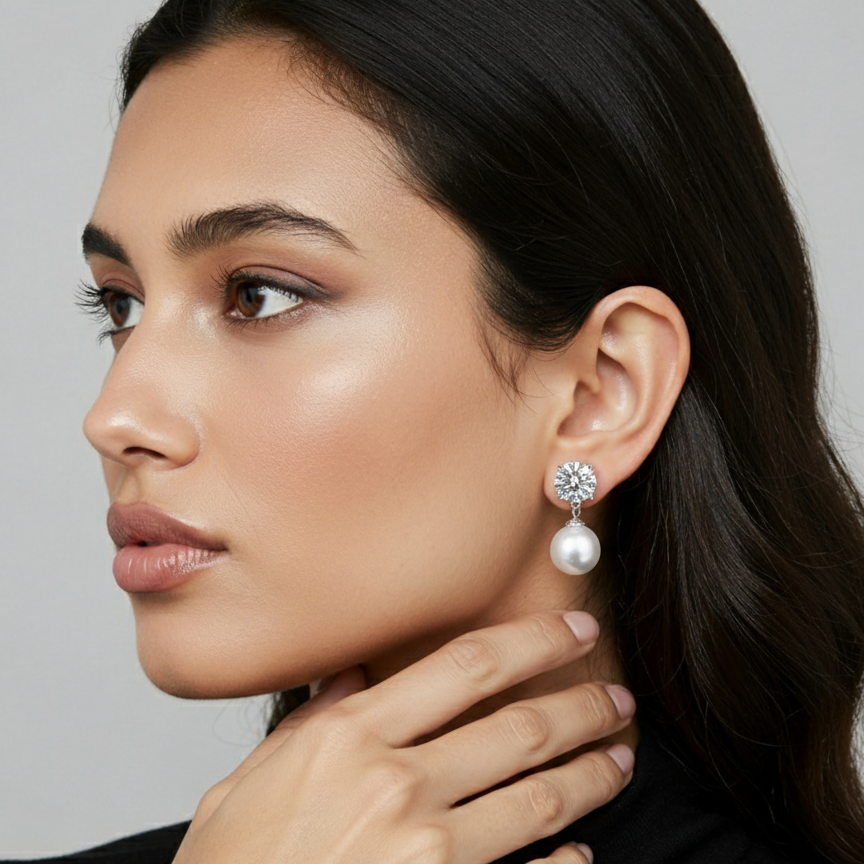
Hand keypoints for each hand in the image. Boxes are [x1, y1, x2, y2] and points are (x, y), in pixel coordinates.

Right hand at [173, 611, 635, 863]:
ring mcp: (426, 850)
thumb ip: (310, 721)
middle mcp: (396, 784)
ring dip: (590, 775)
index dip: (533, 641)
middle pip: (517, 728)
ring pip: (538, 799)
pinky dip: (564, 863)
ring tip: (618, 760)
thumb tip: (351, 675)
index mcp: (350, 737)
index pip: (466, 666)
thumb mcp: (252, 779)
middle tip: (614, 698)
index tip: (571, 631)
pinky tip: (579, 853)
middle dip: (580, 707)